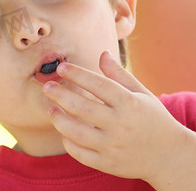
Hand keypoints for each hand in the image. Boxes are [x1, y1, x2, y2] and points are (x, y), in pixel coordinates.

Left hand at [43, 51, 195, 187]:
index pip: (99, 85)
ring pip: (77, 132)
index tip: (61, 68)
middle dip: (60, 95)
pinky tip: (63, 131)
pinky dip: (68, 142)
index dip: (78, 74)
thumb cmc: (153, 119)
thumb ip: (120, 74)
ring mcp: (113, 146)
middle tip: (47, 86)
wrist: (170, 156)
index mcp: (129, 104)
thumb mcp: (142, 93)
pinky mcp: (108, 164)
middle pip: (83, 108)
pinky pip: (80, 154)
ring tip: (51, 108)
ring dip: (59, 119)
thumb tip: (102, 53)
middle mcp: (120, 125)